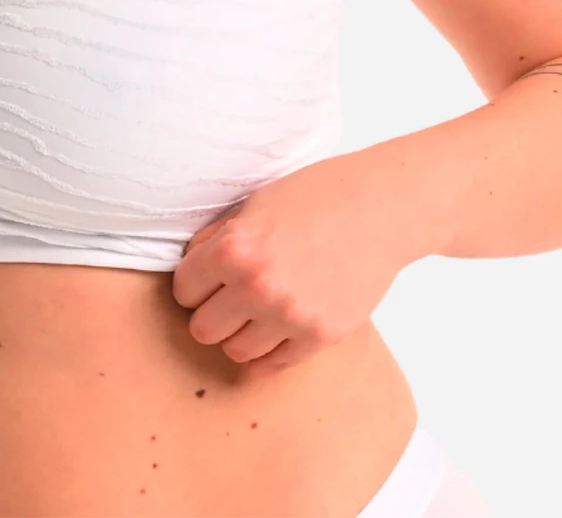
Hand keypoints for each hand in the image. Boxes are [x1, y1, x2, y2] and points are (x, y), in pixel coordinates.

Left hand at [170, 154, 416, 378]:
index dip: (194, 282)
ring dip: (240, 333)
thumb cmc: (315, 197)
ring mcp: (289, 316)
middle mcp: (257, 287)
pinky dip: (269, 349)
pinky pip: (273, 364)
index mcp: (234, 249)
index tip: (207, 278)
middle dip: (211, 312)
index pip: (183, 290)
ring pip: (235, 352)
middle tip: (229, 298)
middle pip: (202, 329)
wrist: (379, 209)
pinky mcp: (319, 336)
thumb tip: (191, 268)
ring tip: (256, 311)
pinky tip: (277, 326)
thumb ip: (218, 240)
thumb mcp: (253, 205)